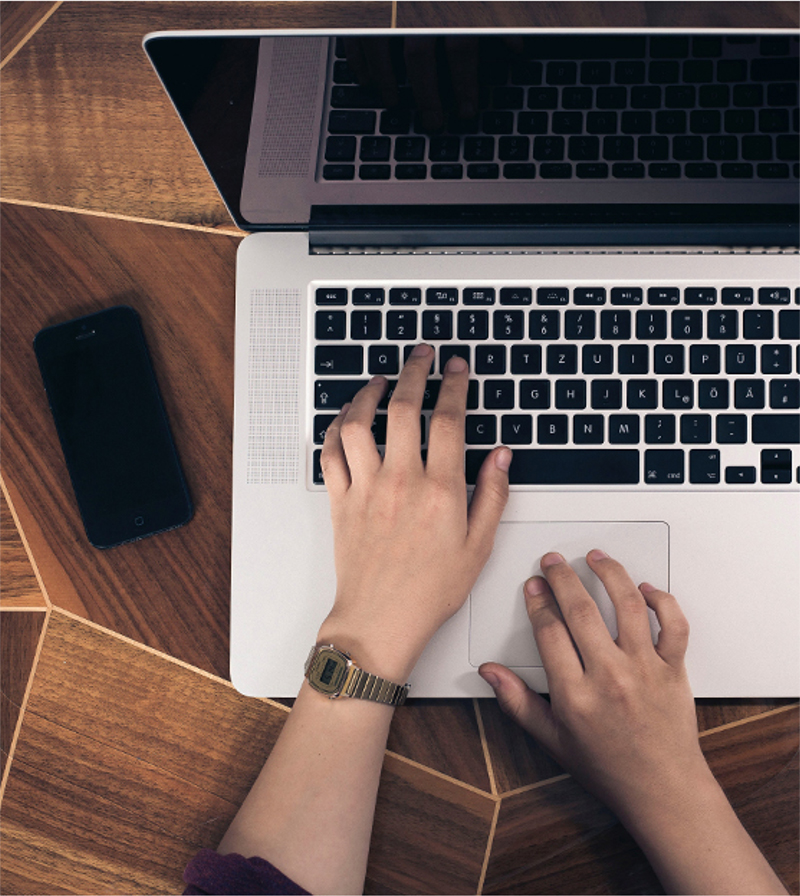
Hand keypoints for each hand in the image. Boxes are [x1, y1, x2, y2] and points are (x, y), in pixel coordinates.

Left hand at [317, 344, 511, 681]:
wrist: (381, 621)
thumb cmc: (429, 591)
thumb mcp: (478, 547)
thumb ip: (493, 495)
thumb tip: (502, 456)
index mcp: (441, 491)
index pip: (449, 420)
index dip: (454, 385)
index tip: (456, 368)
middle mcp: (401, 481)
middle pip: (404, 407)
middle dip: (415, 371)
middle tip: (421, 355)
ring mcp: (366, 488)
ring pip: (359, 422)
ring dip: (368, 393)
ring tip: (380, 380)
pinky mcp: (340, 500)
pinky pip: (330, 452)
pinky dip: (335, 428)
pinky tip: (346, 418)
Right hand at [479, 551, 708, 819]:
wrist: (663, 791)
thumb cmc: (609, 767)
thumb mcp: (552, 740)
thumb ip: (518, 702)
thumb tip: (490, 673)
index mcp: (576, 695)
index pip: (549, 631)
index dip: (537, 601)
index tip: (533, 586)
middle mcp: (610, 677)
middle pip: (581, 610)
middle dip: (562, 577)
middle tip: (553, 562)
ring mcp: (645, 670)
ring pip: (627, 606)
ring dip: (609, 574)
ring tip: (595, 558)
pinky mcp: (674, 669)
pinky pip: (673, 625)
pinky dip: (661, 601)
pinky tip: (645, 589)